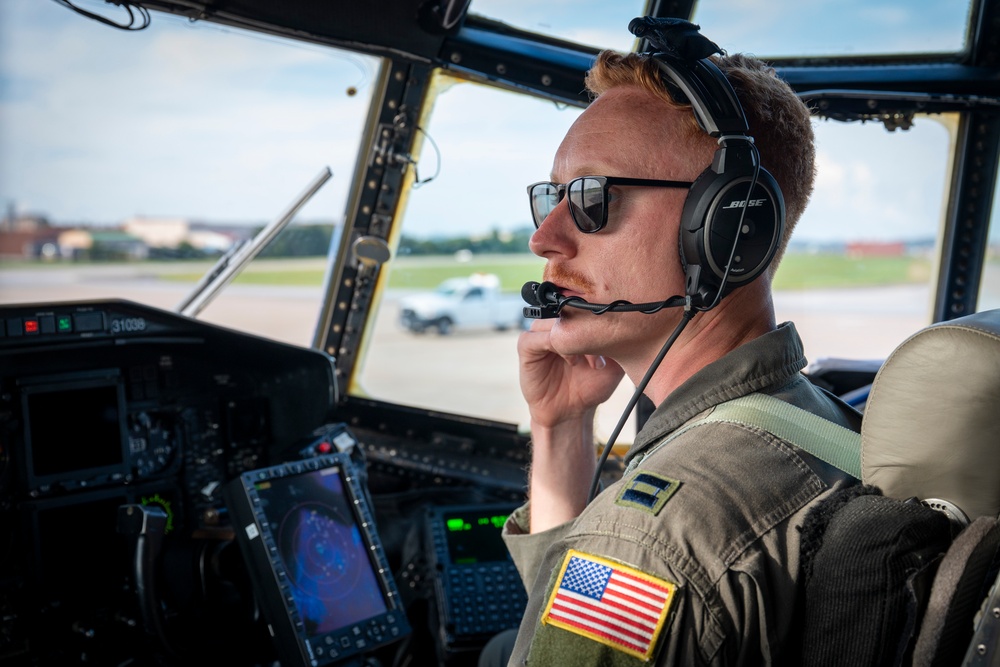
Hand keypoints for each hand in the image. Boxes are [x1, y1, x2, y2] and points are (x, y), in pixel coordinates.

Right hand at [518, 318, 623, 531]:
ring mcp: (539, 332)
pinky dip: (555, 346)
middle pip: (569, 309)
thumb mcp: (614, 361)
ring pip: (554, 321)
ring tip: (590, 362)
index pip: (584, 303)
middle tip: (604, 353)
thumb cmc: (591, 385)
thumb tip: (632, 324)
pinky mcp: (526, 346)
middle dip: (588, 329)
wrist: (572, 412)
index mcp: (575, 321)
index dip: (600, 318)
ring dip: (574, 340)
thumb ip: (618, 340)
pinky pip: (535, 337)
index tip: (616, 338)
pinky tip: (572, 362)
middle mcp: (556, 322)